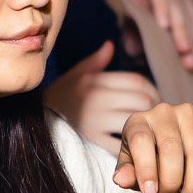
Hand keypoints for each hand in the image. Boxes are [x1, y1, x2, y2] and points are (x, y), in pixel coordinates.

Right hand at [44, 41, 160, 155]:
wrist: (35, 121)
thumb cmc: (60, 97)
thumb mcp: (75, 75)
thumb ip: (96, 61)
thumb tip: (110, 45)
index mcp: (95, 81)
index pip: (137, 80)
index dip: (153, 89)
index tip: (156, 98)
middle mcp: (95, 99)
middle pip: (142, 100)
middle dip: (153, 109)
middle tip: (157, 116)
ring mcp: (93, 121)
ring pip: (136, 121)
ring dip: (147, 127)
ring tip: (150, 130)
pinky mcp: (91, 142)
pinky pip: (121, 145)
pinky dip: (132, 148)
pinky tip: (135, 147)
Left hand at [112, 102, 192, 192]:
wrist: (169, 144)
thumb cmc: (147, 156)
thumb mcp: (132, 166)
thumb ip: (127, 173)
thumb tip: (120, 179)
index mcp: (137, 121)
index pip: (141, 142)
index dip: (147, 172)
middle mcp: (163, 111)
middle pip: (172, 149)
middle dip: (171, 184)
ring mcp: (189, 112)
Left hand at [123, 0, 192, 70]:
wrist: (138, 26)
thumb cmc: (130, 26)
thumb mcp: (126, 30)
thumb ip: (130, 37)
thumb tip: (135, 47)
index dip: (161, 5)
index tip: (163, 25)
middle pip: (176, 5)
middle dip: (180, 29)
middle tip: (183, 49)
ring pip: (189, 16)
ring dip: (190, 39)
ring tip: (190, 60)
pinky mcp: (190, 10)